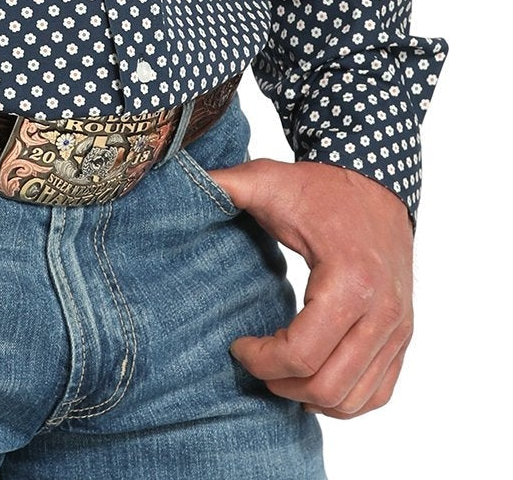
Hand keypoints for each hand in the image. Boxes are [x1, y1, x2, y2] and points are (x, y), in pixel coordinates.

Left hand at [205, 158, 414, 418]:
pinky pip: (378, 392)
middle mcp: (383, 312)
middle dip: (281, 383)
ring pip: (353, 398)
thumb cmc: (321, 187)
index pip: (302, 353)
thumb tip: (175, 185)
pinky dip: (344, 398)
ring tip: (278, 372)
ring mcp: (398, 328)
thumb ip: (223, 186)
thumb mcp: (268, 180)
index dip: (260, 360)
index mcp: (349, 281)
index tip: (236, 345)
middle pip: (327, 386)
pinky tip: (312, 379)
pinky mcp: (403, 335)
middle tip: (254, 363)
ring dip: (310, 396)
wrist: (376, 182)